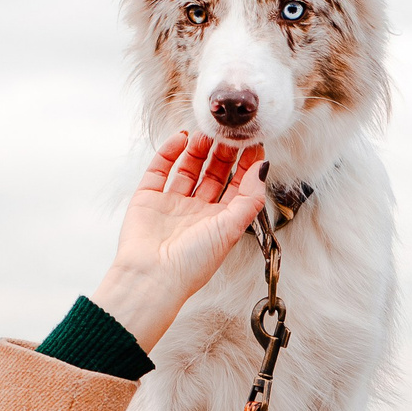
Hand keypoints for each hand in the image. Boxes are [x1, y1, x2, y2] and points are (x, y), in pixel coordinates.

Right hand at [90, 133, 268, 353]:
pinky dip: (169, 151)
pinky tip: (181, 137)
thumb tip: (264, 168)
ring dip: (198, 150)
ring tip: (206, 133)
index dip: (245, 166)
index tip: (252, 143)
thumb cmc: (192, 263)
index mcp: (218, 223)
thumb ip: (250, 198)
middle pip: (213, 175)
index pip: (236, 187)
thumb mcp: (231, 229)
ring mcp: (171, 204)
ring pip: (187, 169)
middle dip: (222, 154)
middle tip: (228, 133)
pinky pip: (159, 170)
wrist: (151, 277)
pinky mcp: (147, 199)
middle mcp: (196, 213)